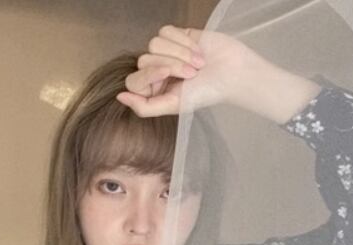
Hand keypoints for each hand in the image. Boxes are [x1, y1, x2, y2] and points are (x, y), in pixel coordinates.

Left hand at [116, 25, 255, 116]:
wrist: (232, 72)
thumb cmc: (206, 93)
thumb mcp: (174, 105)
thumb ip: (145, 107)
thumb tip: (120, 97)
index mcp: (154, 91)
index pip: (133, 80)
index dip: (149, 75)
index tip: (167, 76)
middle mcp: (157, 71)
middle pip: (144, 60)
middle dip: (170, 64)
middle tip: (191, 74)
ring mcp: (166, 52)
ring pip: (154, 43)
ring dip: (179, 53)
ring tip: (198, 64)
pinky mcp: (177, 35)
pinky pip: (166, 30)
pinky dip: (183, 40)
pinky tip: (197, 50)